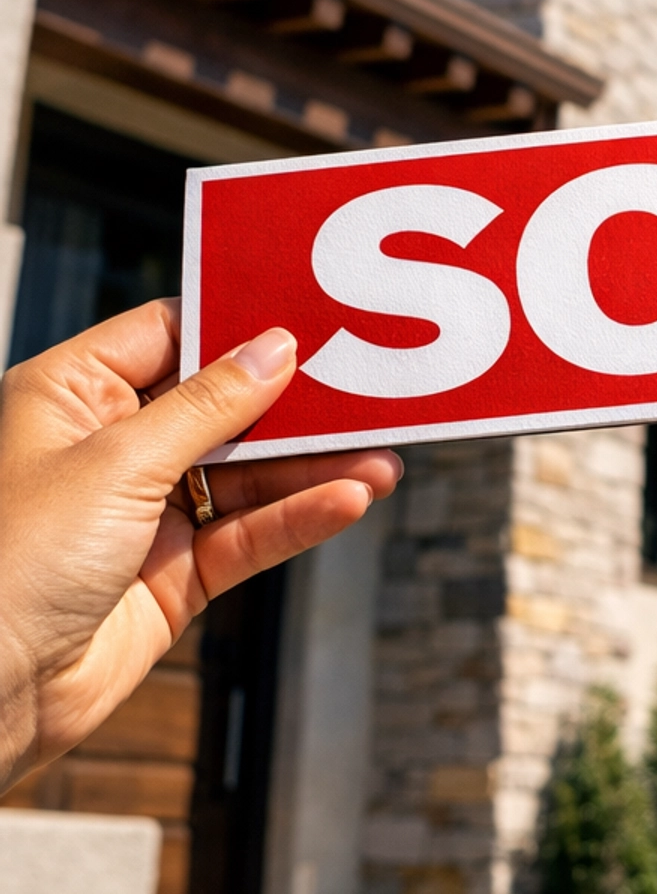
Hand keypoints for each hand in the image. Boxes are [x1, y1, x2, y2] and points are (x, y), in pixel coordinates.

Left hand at [0, 298, 400, 793]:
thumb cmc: (10, 562)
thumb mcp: (116, 461)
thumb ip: (208, 406)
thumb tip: (275, 349)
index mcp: (71, 396)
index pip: (168, 335)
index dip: (237, 326)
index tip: (309, 316)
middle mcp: (107, 448)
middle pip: (221, 407)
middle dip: (293, 404)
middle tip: (369, 388)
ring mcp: (142, 514)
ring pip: (246, 477)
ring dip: (312, 468)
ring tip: (383, 457)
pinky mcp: (172, 576)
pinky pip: (247, 535)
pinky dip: (298, 519)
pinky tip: (349, 499)